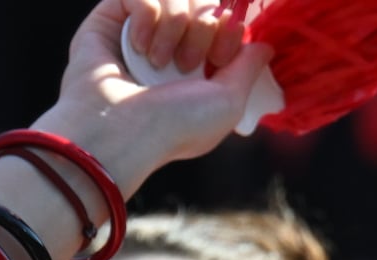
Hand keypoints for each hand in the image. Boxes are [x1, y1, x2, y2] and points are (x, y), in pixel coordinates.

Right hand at [39, 0, 273, 186]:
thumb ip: (249, 68)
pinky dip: (146, 15)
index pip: (224, 18)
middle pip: (203, 0)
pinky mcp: (112, 18)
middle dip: (204, 26)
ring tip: (160, 61)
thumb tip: (264, 45)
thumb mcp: (228, 103)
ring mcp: (142, 30)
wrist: (122, 130)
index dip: (229, 27)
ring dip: (175, 24)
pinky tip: (138, 47)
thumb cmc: (174, 127)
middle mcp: (172, 44)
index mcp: (200, 65)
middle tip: (188, 64)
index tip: (221, 58)